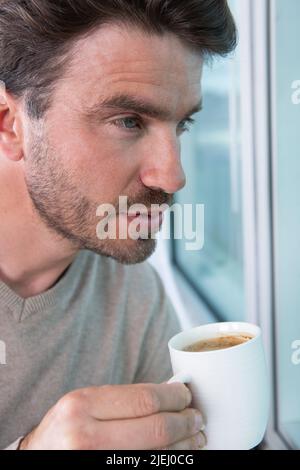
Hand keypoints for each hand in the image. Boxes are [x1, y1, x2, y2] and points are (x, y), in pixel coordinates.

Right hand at [19, 382, 205, 449]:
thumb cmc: (65, 430)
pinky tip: (180, 454)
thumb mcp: (84, 404)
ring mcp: (98, 464)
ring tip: (195, 437)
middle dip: (186, 422)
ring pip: (161, 455)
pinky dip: (173, 460)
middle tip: (197, 417)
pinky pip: (152, 468)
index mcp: (82, 406)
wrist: (40, 457)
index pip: (145, 399)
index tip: (186, 394)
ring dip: (186, 445)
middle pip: (157, 429)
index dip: (174, 396)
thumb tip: (171, 393)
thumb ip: (122, 399)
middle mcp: (86, 437)